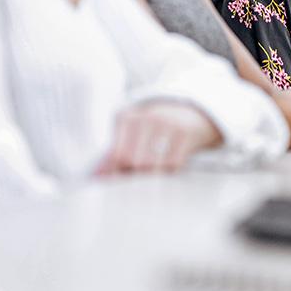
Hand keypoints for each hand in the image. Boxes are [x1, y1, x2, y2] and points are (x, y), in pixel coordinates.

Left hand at [96, 102, 221, 173]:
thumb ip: (113, 153)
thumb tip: (96, 175)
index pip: (116, 153)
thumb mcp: (131, 132)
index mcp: (127, 116)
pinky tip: (170, 165)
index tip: (119, 179)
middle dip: (134, 174)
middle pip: (132, 160)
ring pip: (151, 164)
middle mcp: (147, 116)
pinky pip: (172, 164)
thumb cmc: (156, 127)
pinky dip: (170, 171)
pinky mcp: (186, 133)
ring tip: (154, 171)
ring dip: (152, 174)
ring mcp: (167, 123)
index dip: (115, 172)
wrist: (194, 111)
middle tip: (139, 177)